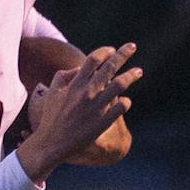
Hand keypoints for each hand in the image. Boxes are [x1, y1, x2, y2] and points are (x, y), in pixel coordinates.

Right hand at [19, 43, 141, 180]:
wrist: (51, 143)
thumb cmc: (51, 117)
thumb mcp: (52, 92)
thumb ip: (64, 76)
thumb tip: (79, 68)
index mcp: (75, 84)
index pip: (93, 59)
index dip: (104, 51)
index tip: (111, 49)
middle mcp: (87, 93)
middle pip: (109, 67)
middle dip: (123, 54)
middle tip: (132, 47)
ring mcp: (96, 107)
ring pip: (119, 85)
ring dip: (131, 75)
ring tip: (139, 71)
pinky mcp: (103, 122)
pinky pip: (120, 107)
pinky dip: (126, 102)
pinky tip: (126, 101)